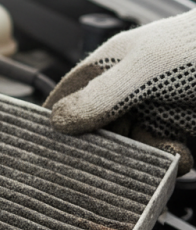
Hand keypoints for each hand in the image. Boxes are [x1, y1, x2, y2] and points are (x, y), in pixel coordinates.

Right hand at [46, 9, 195, 174]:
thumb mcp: (146, 68)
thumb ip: (101, 97)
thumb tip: (58, 122)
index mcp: (111, 66)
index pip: (67, 97)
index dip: (54, 122)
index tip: (48, 149)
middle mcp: (129, 92)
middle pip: (96, 132)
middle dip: (101, 150)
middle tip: (106, 161)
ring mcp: (156, 113)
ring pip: (129, 149)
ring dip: (141, 158)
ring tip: (163, 149)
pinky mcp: (182, 133)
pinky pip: (162, 158)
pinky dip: (169, 162)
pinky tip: (180, 154)